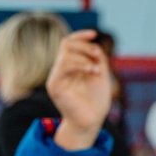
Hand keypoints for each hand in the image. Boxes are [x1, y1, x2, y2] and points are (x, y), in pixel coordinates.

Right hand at [46, 29, 111, 150]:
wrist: (91, 122)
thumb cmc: (96, 102)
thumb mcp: (101, 75)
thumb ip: (97, 59)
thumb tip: (95, 45)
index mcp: (71, 67)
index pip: (69, 43)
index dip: (80, 36)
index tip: (94, 34)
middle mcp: (61, 70)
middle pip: (66, 45)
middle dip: (85, 46)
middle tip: (98, 56)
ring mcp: (56, 77)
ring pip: (65, 54)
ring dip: (84, 56)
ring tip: (96, 69)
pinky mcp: (55, 86)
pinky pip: (63, 66)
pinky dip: (80, 64)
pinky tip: (92, 71)